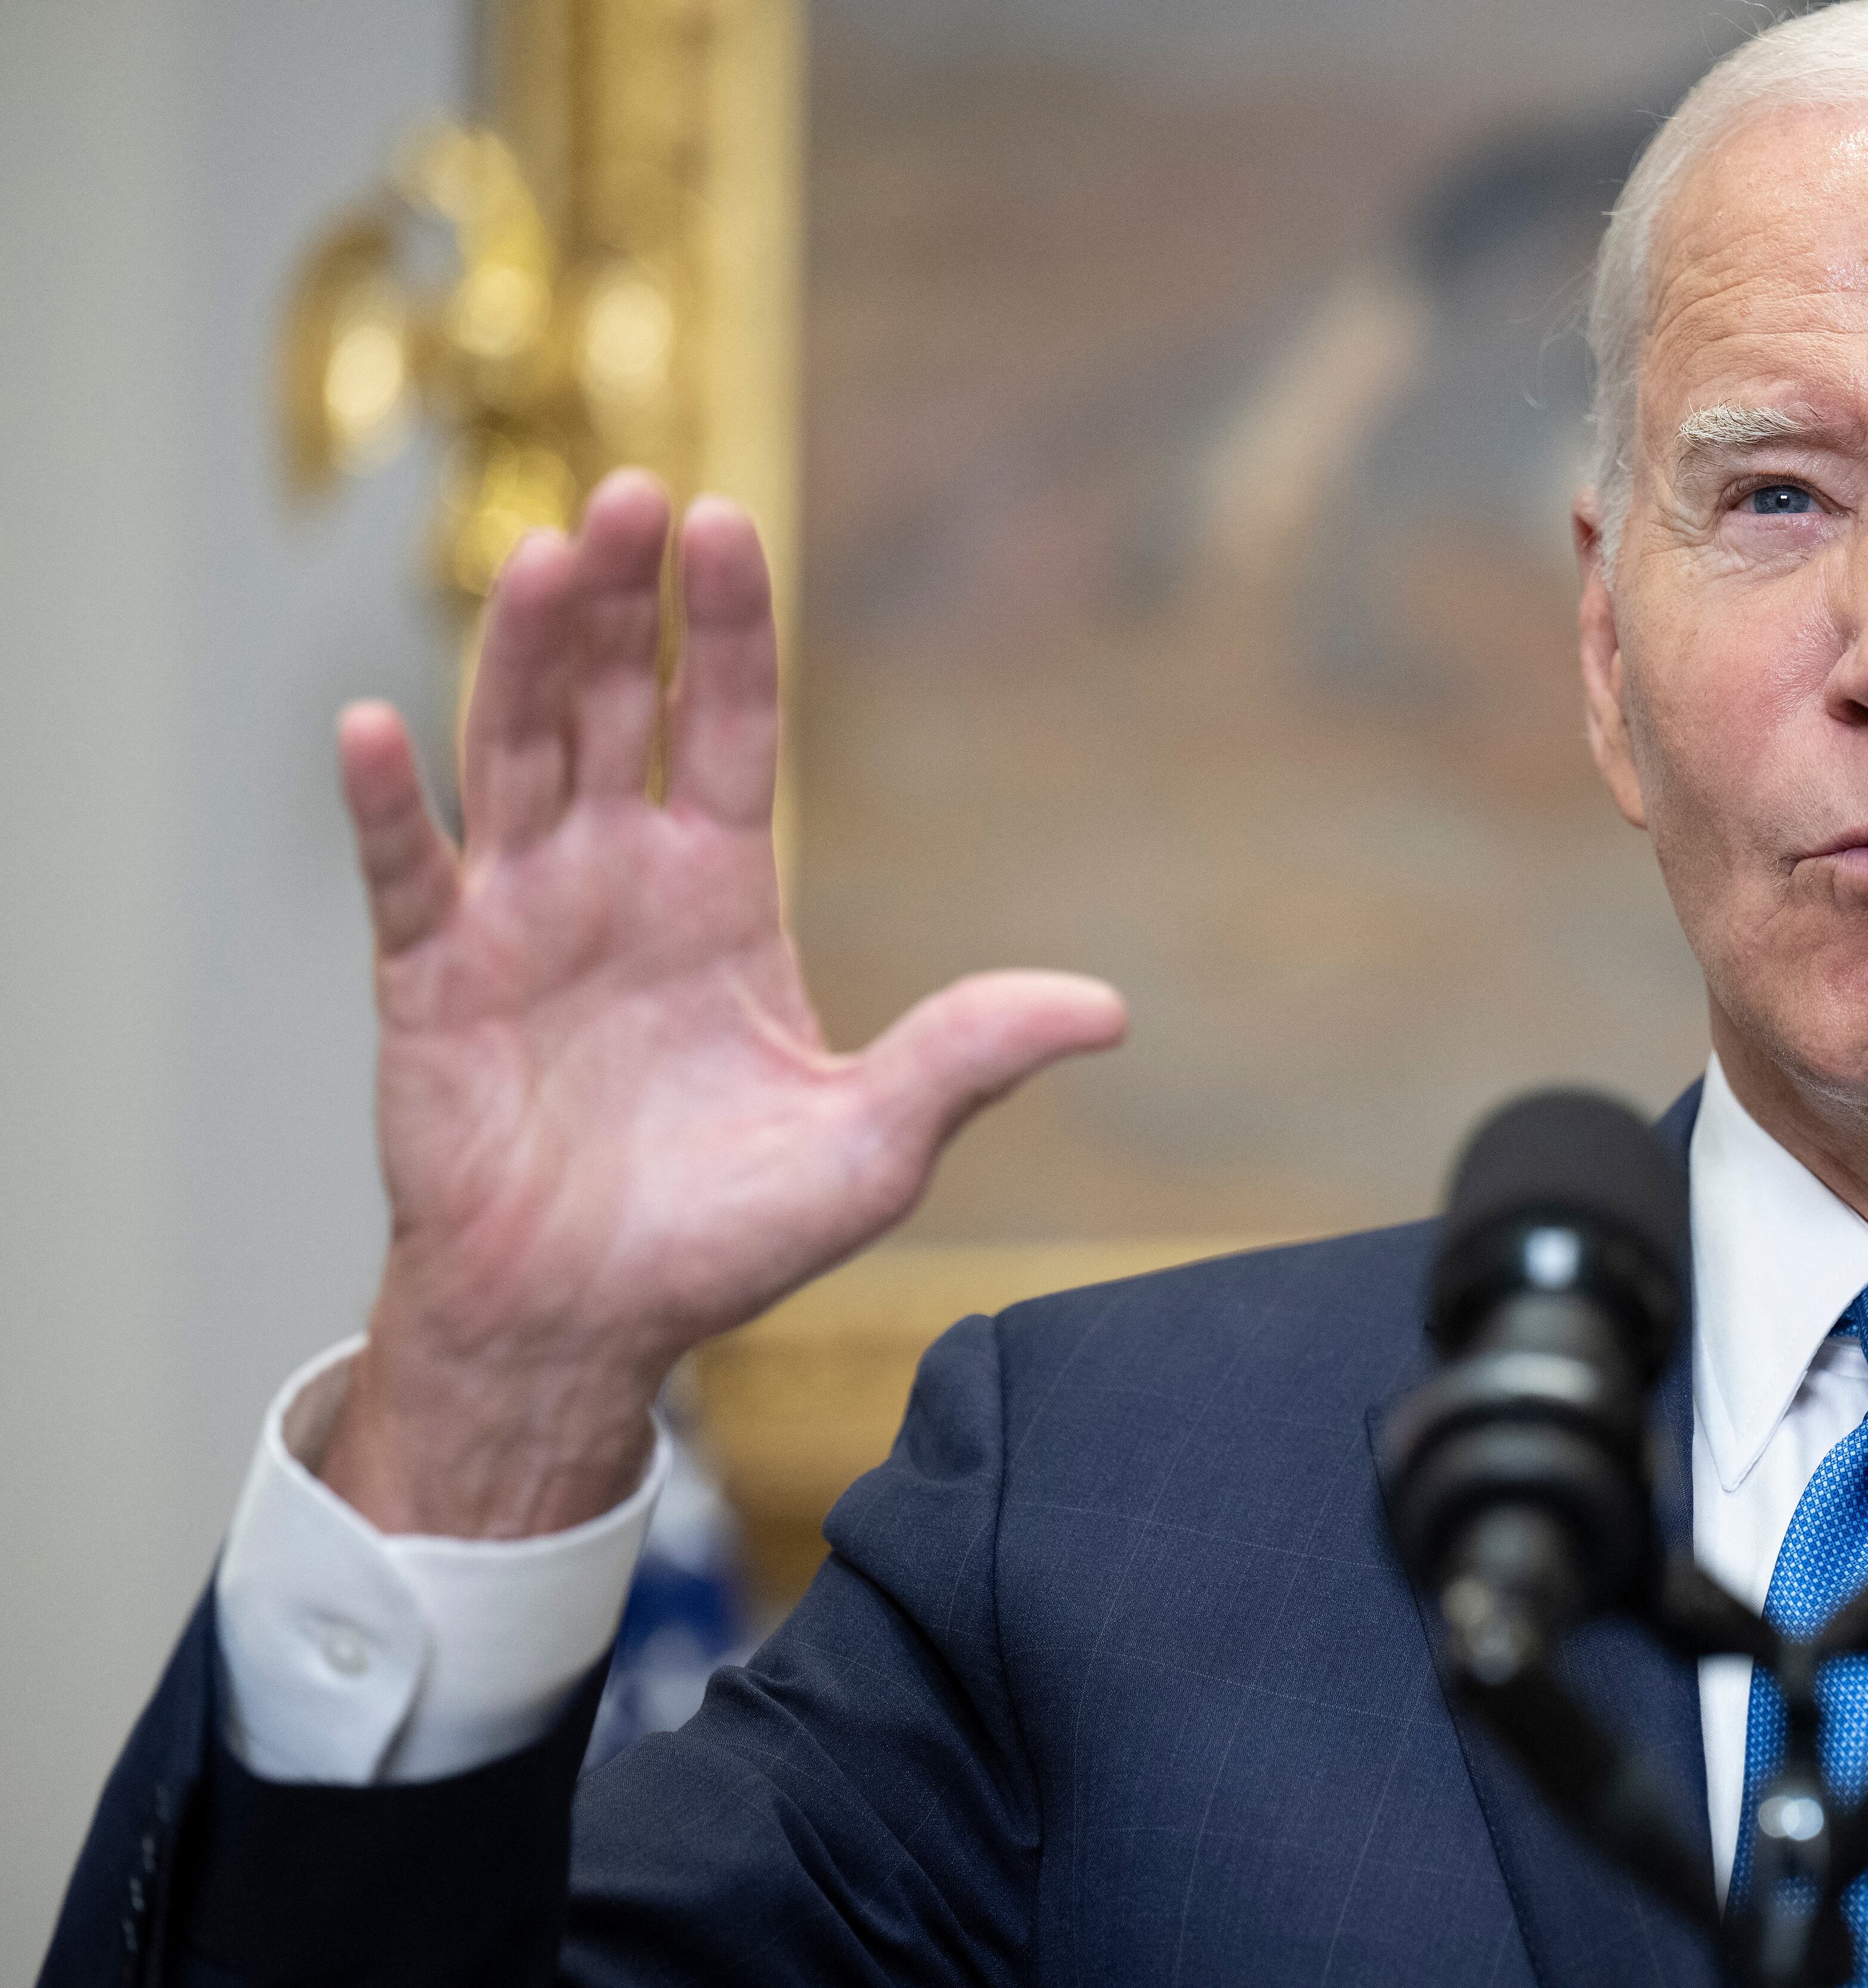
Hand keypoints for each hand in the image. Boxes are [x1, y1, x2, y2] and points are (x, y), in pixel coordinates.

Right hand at [315, 472, 1125, 1535]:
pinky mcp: (430, 982)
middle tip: (632, 494)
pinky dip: (388, 804)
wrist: (590, 1324)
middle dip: (622, 603)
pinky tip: (375, 724)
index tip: (727, 524)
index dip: (723, 629)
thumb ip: (967, 1057)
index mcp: (719, 893)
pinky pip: (403, 875)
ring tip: (543, 558)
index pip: (725, 726)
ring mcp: (517, 919)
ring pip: (513, 752)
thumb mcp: (874, 1146)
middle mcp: (615, 877)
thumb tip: (1110, 1011)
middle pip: (614, 705)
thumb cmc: (726, 1237)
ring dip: (521, 655)